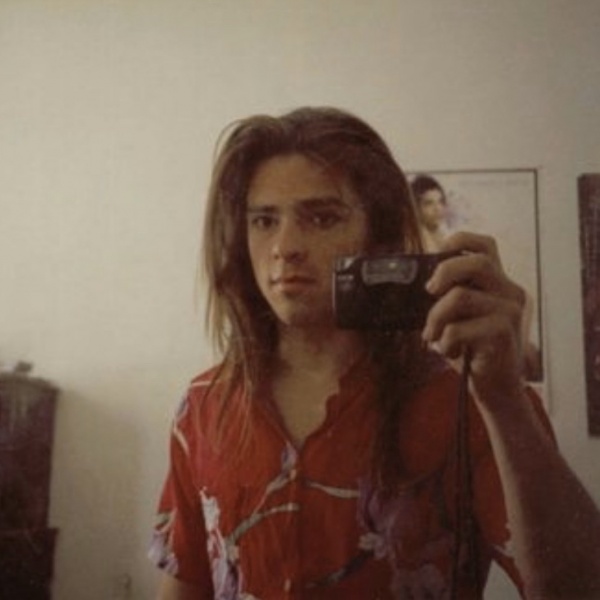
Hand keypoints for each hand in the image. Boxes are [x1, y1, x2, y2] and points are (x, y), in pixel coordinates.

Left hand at [421, 231, 525, 404]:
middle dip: (445, 271)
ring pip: (460, 297)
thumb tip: (415, 285)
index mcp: (498, 283)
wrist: (495, 388)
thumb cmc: (471, 349)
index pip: (486, 246)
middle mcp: (509, 292)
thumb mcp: (457, 317)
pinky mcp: (503, 333)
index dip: (460, 240)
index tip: (437, 253)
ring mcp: (509, 312)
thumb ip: (447, 297)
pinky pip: (459, 328)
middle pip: (477, 262)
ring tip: (434, 336)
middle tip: (429, 291)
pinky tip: (451, 352)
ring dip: (436, 318)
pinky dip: (445, 341)